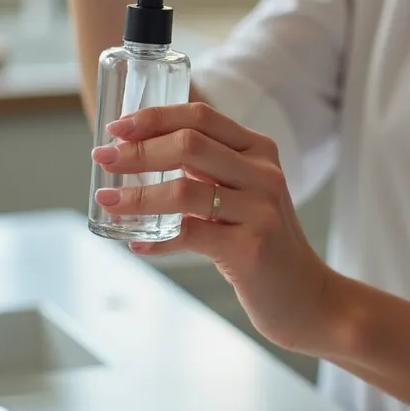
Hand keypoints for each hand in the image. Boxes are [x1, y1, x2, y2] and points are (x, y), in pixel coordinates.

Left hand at [91, 103, 338, 354]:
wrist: (306, 294)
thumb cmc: (263, 240)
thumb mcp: (245, 192)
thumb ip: (207, 170)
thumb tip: (144, 154)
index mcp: (259, 151)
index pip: (201, 116)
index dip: (154, 117)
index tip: (117, 127)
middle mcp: (263, 173)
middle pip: (189, 144)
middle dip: (138, 150)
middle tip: (103, 159)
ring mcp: (260, 210)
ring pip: (185, 191)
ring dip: (138, 195)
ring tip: (108, 201)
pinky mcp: (250, 249)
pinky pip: (189, 236)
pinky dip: (156, 239)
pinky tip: (136, 243)